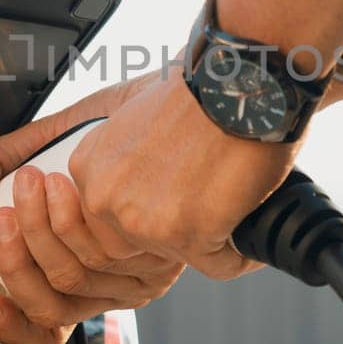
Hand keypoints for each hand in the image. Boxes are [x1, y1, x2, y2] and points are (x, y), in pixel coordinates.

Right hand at [0, 74, 181, 343]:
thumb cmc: (127, 122)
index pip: (50, 330)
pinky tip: (59, 189)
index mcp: (96, 277)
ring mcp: (146, 273)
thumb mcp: (50, 140)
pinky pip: (103, 261)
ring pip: (72, 282)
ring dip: (35, 234)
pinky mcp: (164, 253)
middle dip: (13, 259)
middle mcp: (122, 286)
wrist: (190, 95)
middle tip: (1, 211)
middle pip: (54, 305)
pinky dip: (67, 225)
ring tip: (27, 185)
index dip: (11, 325)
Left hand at [66, 74, 295, 279]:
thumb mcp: (134, 109)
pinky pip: (219, 265)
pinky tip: (251, 231)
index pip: (104, 221)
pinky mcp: (188, 235)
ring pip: (176, 258)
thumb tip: (142, 181)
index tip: (170, 204)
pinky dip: (241, 254)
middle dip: (170, 236)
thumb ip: (122, 156)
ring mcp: (144, 221)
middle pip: (134, 248)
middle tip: (202, 212)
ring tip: (229, 219)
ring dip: (205, 245)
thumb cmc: (200, 83)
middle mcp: (107, 197)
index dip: (144, 215)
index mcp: (91, 166)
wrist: (237, 78)